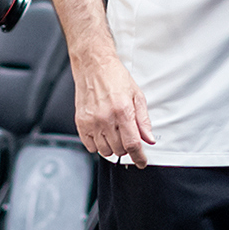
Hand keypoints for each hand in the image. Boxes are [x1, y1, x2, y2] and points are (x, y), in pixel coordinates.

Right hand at [76, 49, 156, 167]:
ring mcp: (91, 121)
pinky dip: (98, 145)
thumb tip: (148, 139)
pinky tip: (103, 134)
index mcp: (123, 111)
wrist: (94, 67)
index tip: (142, 162)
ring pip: (104, 150)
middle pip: (119, 150)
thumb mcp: (137, 97)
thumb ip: (143, 121)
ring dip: (113, 147)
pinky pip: (89, 146)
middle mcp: (105, 118)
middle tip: (128, 136)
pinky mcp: (80, 122)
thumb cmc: (116, 78)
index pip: (133, 144)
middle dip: (127, 148)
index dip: (139, 157)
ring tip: (115, 133)